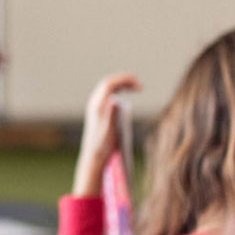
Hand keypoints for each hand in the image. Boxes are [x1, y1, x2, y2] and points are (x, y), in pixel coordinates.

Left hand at [72, 73, 139, 196]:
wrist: (94, 155)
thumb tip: (114, 101)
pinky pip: (108, 93)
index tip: (138, 83)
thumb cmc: (103, 145)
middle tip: (140, 85)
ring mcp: (95, 105)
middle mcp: (94, 103)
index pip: (109, 84)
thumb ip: (112, 115)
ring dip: (122, 84)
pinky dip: (118, 90)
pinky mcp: (98, 109)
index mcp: (97, 106)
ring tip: (137, 87)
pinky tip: (127, 93)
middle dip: (124, 80)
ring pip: (108, 87)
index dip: (124, 79)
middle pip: (108, 83)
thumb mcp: (110, 132)